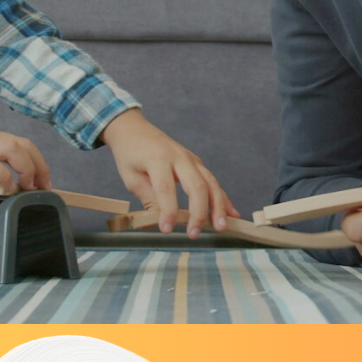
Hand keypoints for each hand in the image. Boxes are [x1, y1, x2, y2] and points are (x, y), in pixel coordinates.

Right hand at [0, 113, 50, 192]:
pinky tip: (2, 192)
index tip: (38, 179)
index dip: (32, 160)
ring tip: (29, 189)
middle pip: (23, 143)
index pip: (14, 141)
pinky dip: (3, 178)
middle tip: (44, 187)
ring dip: (28, 169)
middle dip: (40, 165)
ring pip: (14, 148)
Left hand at [100, 109, 237, 237]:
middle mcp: (179, 157)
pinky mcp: (196, 162)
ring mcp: (191, 158)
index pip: (166, 189)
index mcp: (158, 159)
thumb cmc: (129, 153)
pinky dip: (223, 197)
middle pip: (196, 185)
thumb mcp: (130, 177)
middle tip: (194, 233)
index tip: (166, 229)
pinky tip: (231, 213)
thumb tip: (160, 222)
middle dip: (199, 212)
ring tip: (221, 226)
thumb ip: (148, 198)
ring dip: (218, 206)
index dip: (168, 211)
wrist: (133, 128)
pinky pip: (212, 180)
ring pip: (210, 182)